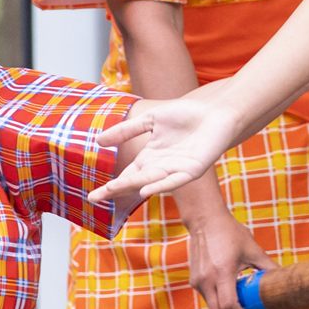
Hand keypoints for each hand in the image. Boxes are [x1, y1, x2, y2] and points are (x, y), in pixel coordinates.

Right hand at [92, 90, 244, 207]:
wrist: (215, 111)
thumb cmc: (186, 114)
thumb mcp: (151, 119)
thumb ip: (127, 130)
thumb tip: (99, 141)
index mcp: (151, 156)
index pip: (127, 174)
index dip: (111, 185)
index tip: (92, 196)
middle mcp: (161, 166)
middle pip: (135, 180)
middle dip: (116, 189)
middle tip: (95, 198)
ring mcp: (177, 169)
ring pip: (151, 180)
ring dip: (133, 185)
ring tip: (113, 189)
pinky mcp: (193, 170)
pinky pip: (175, 180)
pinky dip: (161, 185)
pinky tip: (147, 190)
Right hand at [185, 212, 274, 308]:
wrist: (204, 220)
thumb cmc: (231, 232)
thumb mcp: (253, 249)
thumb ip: (267, 267)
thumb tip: (285, 282)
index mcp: (222, 272)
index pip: (230, 307)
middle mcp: (207, 280)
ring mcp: (198, 282)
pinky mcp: (195, 281)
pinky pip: (209, 301)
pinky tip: (234, 308)